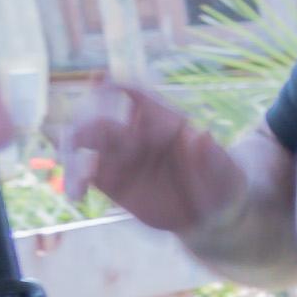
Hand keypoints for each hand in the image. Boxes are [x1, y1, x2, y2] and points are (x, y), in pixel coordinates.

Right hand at [58, 79, 254, 243]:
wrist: (211, 215)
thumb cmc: (222, 183)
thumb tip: (201, 135)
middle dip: (87, 125)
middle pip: (101, 117)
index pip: (136, 94)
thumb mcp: (226, 172)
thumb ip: (213, 156)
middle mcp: (134, 131)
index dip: (116, 86)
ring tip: (77, 179)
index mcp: (162, 120)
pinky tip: (76, 193)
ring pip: (83, 142)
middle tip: (80, 143)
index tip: (100, 82)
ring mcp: (118, 154)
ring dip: (71, 153)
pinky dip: (75, 178)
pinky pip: (84, 172)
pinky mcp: (108, 178)